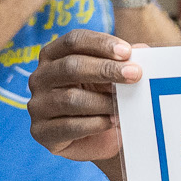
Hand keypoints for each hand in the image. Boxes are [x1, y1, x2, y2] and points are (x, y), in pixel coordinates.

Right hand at [28, 28, 139, 163]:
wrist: (95, 140)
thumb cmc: (103, 99)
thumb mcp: (113, 78)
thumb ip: (124, 63)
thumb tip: (143, 51)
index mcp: (53, 56)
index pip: (73, 41)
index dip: (100, 43)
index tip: (127, 52)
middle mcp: (40, 78)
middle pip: (70, 66)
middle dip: (106, 69)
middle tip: (135, 74)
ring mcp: (37, 105)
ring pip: (71, 98)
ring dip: (104, 102)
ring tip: (125, 106)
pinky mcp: (42, 132)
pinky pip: (69, 126)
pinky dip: (96, 124)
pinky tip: (112, 122)